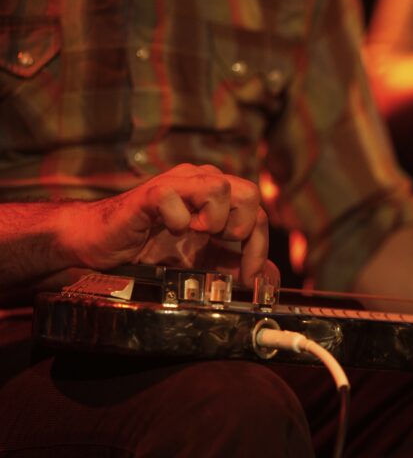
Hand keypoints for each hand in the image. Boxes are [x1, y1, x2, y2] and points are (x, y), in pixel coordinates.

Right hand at [60, 164, 267, 284]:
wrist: (100, 243)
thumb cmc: (148, 246)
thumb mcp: (199, 260)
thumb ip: (231, 263)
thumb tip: (267, 277)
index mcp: (216, 193)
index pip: (258, 211)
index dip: (259, 247)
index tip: (248, 276)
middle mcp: (200, 180)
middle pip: (250, 192)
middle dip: (242, 229)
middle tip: (219, 245)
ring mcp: (176, 182)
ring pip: (220, 186)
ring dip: (214, 220)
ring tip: (193, 234)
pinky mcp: (149, 193)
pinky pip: (175, 197)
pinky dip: (177, 221)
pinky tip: (168, 231)